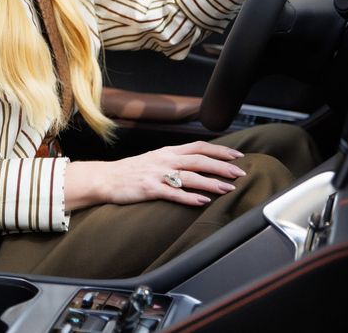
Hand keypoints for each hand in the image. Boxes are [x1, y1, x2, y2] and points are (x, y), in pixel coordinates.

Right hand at [64, 141, 245, 209]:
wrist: (107, 178)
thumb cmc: (133, 170)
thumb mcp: (156, 159)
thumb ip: (176, 159)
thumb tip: (199, 163)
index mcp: (168, 151)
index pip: (199, 147)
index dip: (219, 151)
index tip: (237, 156)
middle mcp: (165, 159)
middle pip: (199, 160)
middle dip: (221, 166)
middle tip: (240, 173)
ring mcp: (158, 174)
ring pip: (189, 176)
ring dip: (210, 182)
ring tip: (227, 189)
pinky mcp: (150, 189)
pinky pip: (173, 192)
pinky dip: (189, 196)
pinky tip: (203, 200)